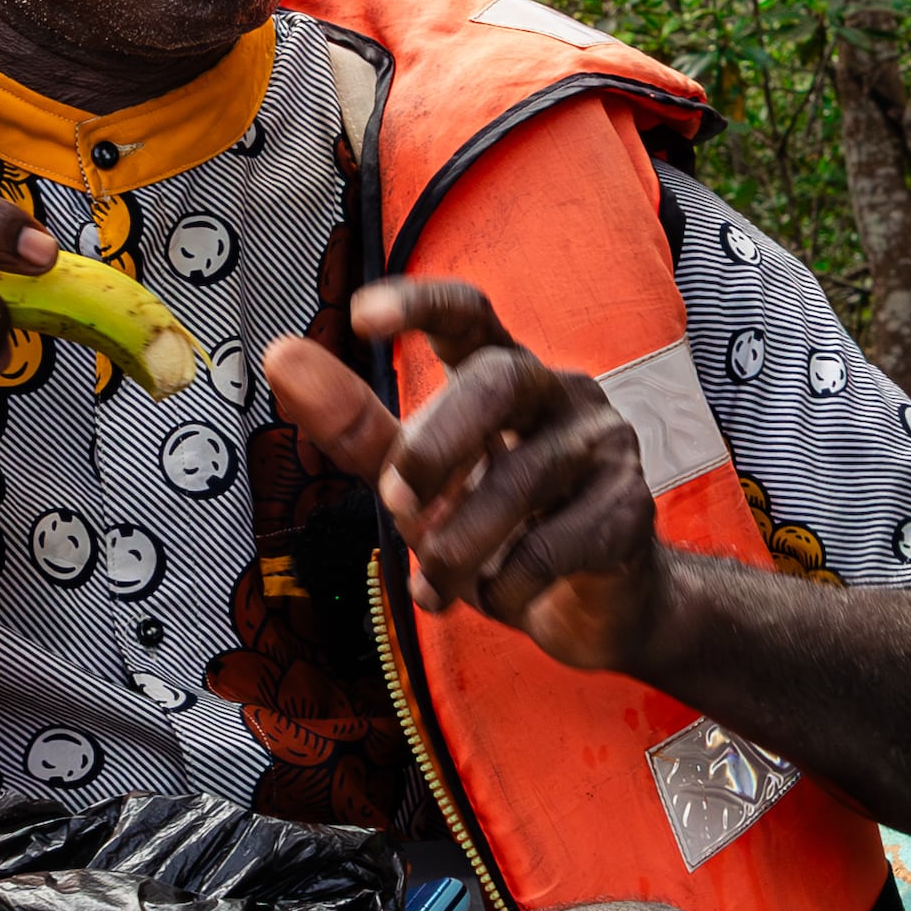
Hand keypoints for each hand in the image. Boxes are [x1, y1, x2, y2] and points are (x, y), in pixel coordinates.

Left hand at [261, 279, 677, 675]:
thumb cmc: (499, 527)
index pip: (468, 315)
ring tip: (433, 583)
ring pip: (521, 477)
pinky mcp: (629, 509)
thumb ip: (355, 424)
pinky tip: (496, 595)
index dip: (419, 304)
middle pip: (499, 380)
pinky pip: (554, 545)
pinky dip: (506, 584)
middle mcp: (559, 393)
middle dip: (436, 444)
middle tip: (396, 504)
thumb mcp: (417, 478)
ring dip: (458, 543)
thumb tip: (281, 354)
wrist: (594, 605)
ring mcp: (602, 445)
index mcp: (504, 372)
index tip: (361, 314)